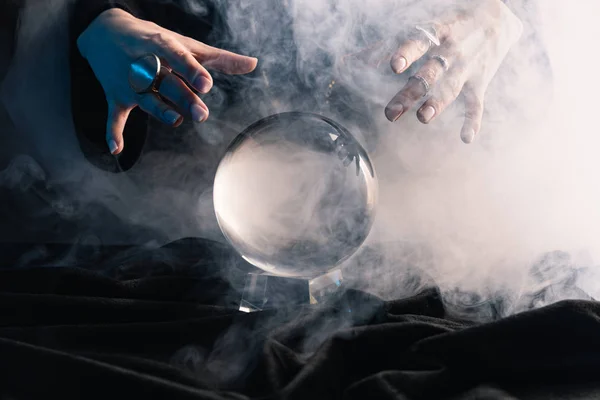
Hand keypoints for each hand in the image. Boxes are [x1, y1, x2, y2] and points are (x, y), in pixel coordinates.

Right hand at [77, 8, 257, 154]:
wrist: (105, 31)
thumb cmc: (155, 40)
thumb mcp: (186, 45)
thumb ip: (220, 58)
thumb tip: (254, 64)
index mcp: (163, 46)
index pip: (179, 58)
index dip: (192, 71)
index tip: (206, 84)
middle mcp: (145, 64)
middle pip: (167, 84)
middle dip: (183, 98)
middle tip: (202, 114)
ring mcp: (130, 83)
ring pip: (147, 99)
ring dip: (160, 111)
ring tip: (176, 120)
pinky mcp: (117, 97)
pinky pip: (115, 116)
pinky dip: (113, 132)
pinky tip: (116, 149)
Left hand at [384, 0, 521, 142]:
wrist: (499, 18)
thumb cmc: (450, 24)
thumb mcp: (424, 27)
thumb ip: (386, 45)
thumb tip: (350, 62)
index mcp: (437, 33)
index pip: (420, 41)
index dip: (407, 53)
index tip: (394, 66)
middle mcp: (452, 51)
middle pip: (429, 73)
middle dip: (410, 92)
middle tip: (391, 112)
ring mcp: (467, 68)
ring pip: (450, 88)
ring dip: (437, 103)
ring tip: (423, 117)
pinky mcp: (480, 83)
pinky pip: (477, 104)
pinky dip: (473, 121)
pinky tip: (466, 137)